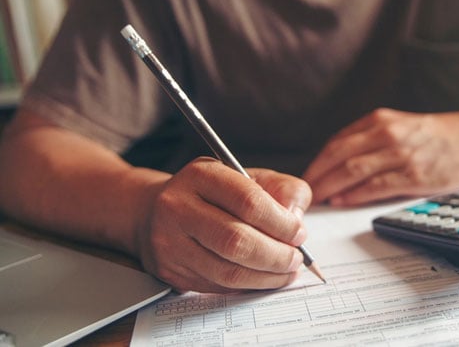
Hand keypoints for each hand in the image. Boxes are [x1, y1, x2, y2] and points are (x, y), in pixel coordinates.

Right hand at [136, 158, 311, 292]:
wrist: (154, 210)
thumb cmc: (213, 193)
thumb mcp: (247, 176)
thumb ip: (282, 188)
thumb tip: (296, 218)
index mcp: (202, 175)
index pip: (248, 200)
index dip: (281, 222)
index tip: (299, 232)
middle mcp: (178, 206)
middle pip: (236, 240)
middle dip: (276, 255)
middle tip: (296, 258)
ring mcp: (170, 242)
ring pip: (227, 271)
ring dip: (266, 277)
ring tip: (286, 271)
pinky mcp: (170, 271)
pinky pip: (217, 286)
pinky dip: (248, 286)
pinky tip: (263, 278)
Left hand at [304, 108, 458, 205]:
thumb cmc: (433, 136)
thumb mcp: (397, 125)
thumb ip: (369, 140)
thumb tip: (337, 166)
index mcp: (379, 121)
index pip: (336, 143)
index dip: (317, 163)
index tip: (305, 179)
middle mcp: (386, 134)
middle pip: (338, 156)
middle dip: (317, 177)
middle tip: (303, 195)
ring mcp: (400, 154)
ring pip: (352, 170)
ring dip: (330, 188)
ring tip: (318, 201)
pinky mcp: (414, 174)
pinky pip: (376, 186)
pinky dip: (355, 195)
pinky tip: (343, 202)